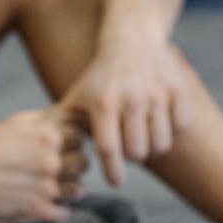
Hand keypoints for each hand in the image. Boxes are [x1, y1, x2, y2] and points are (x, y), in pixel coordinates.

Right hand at [0, 110, 88, 222]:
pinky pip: (63, 213)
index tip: (65, 147)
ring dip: (70, 188)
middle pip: (83, 165)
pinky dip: (58, 209)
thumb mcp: (18, 121)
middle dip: (75, 165)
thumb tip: (71, 116)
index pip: (81, 139)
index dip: (73, 143)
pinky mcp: (37, 210)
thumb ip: (48, 118)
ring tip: (55, 185)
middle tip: (61, 167)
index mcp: (49, 138)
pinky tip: (47, 202)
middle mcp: (51, 163)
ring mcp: (46, 188)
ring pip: (78, 190)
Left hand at [59, 41, 191, 186]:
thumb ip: (58, 123)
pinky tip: (161, 120)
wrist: (132, 39)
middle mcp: (132, 99)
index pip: (108, 149)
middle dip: (132, 156)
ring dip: (152, 146)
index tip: (116, 182)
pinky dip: (172, 130)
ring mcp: (157, 94)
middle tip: (128, 147)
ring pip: (161, 144)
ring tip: (143, 135)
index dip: (112, 171)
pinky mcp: (178, 90)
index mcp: (104, 103)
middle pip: (137, 152)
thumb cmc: (100, 77)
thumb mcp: (76, 96)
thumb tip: (41, 149)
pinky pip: (180, 127)